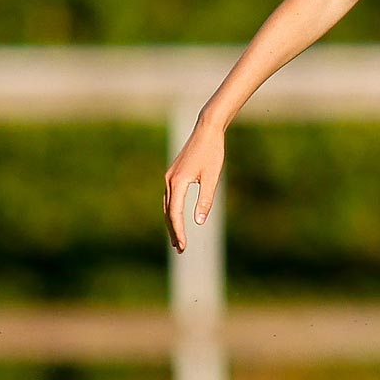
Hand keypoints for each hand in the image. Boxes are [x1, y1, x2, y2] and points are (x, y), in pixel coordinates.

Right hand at [164, 123, 225, 252]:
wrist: (207, 130)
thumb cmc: (212, 152)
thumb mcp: (212, 177)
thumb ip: (205, 200)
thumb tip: (198, 222)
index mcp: (178, 182)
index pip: (175, 214)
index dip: (179, 231)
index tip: (183, 246)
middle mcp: (169, 181)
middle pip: (168, 212)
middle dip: (173, 231)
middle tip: (180, 249)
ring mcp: (169, 177)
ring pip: (167, 205)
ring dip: (172, 223)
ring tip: (177, 239)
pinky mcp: (173, 174)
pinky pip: (170, 198)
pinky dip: (172, 211)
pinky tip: (177, 218)